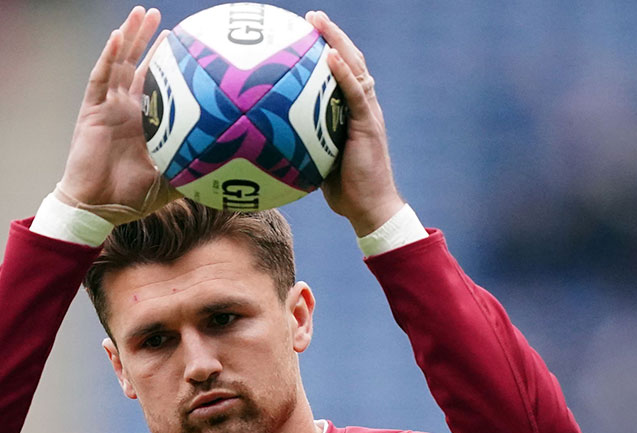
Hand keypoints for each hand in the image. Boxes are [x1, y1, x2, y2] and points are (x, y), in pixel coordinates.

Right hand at [57, 6, 177, 224]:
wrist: (98, 208)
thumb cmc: (131, 198)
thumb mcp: (171, 182)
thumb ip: (195, 171)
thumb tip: (230, 173)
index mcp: (145, 122)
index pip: (158, 84)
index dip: (168, 63)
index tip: (187, 43)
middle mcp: (126, 109)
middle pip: (138, 64)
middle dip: (148, 39)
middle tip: (163, 17)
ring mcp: (108, 107)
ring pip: (119, 62)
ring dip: (129, 36)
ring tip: (141, 13)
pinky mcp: (91, 110)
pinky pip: (100, 78)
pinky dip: (108, 56)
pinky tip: (117, 36)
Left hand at [305, 11, 404, 236]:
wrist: (370, 208)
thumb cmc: (343, 191)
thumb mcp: (316, 163)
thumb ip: (301, 146)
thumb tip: (267, 143)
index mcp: (352, 113)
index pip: (342, 73)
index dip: (329, 50)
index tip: (308, 34)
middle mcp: (363, 107)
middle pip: (351, 60)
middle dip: (332, 35)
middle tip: (312, 16)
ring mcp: (369, 113)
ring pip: (355, 67)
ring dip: (337, 41)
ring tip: (318, 21)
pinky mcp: (369, 124)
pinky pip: (356, 92)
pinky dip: (343, 71)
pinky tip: (329, 55)